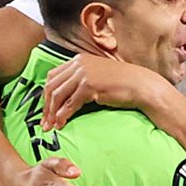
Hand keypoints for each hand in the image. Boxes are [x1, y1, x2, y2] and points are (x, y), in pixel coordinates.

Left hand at [42, 55, 168, 130]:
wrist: (142, 86)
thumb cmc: (123, 84)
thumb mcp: (98, 77)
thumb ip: (82, 79)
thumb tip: (67, 95)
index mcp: (79, 59)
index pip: (53, 76)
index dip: (46, 95)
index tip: (46, 110)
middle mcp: (78, 63)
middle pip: (52, 85)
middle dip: (45, 106)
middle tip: (44, 122)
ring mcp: (83, 73)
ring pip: (58, 95)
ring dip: (52, 113)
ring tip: (50, 126)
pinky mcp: (89, 85)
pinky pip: (70, 103)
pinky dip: (63, 115)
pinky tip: (62, 124)